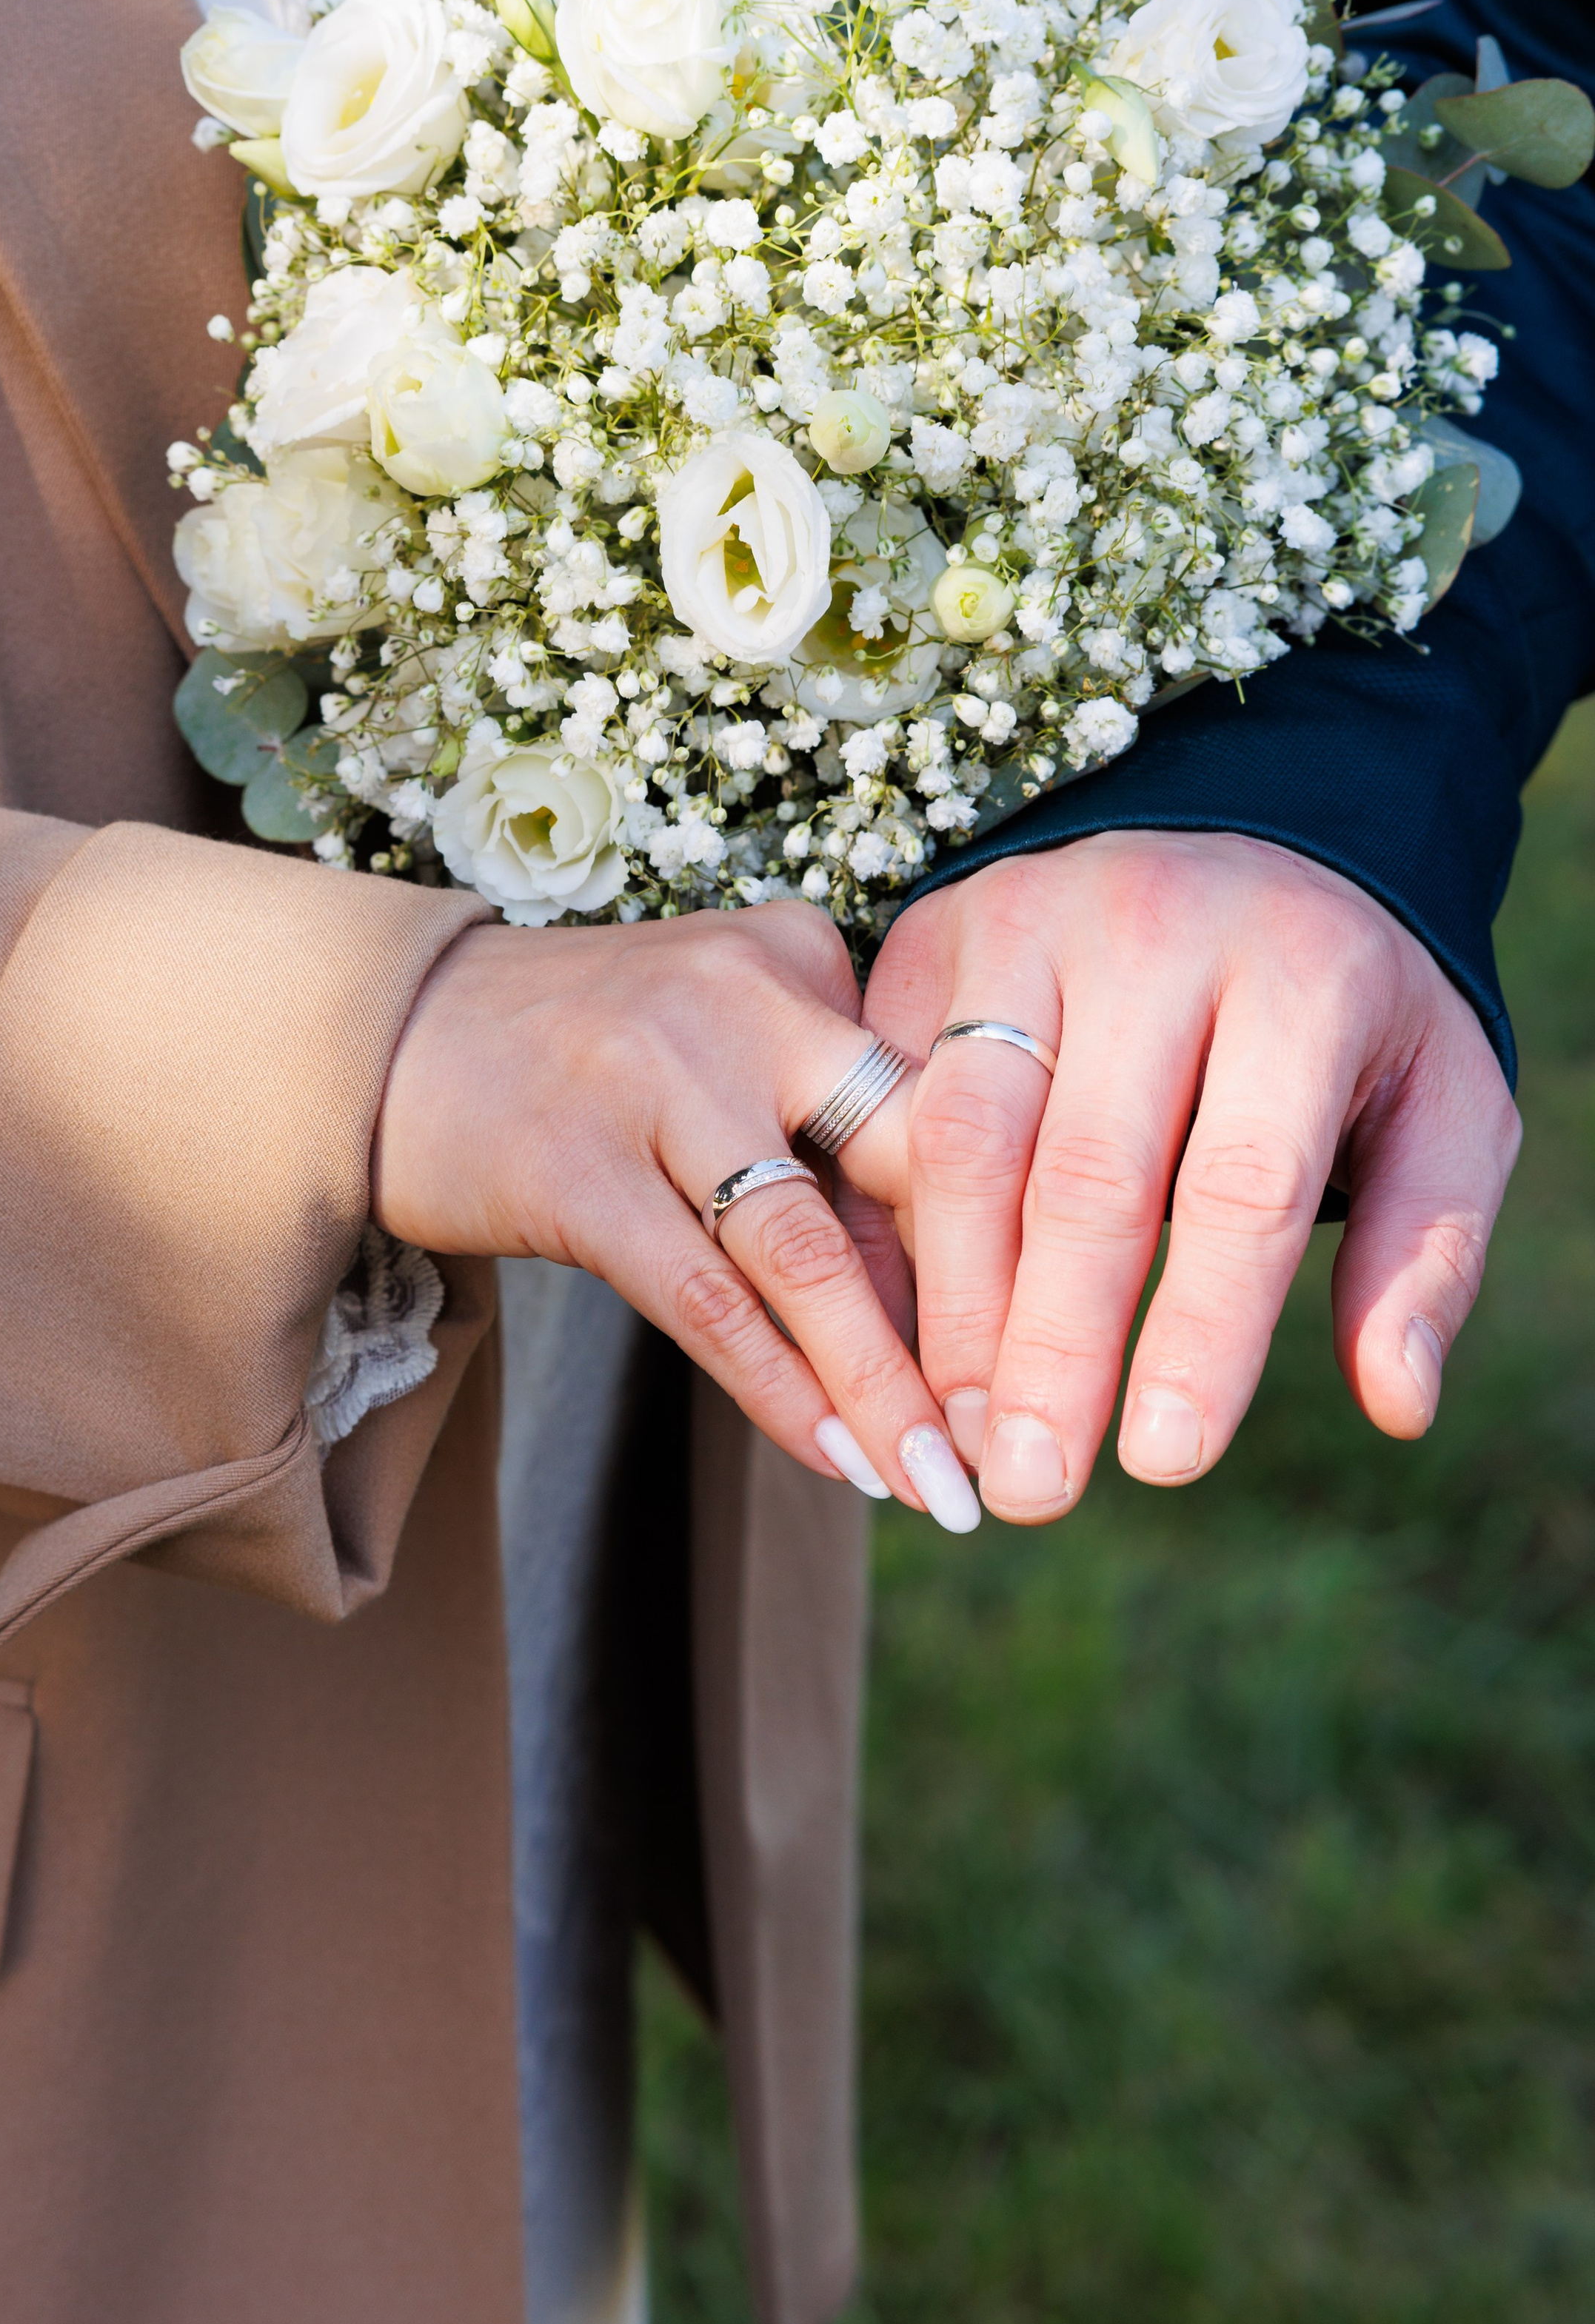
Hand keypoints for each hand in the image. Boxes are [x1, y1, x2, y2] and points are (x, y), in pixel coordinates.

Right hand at [374, 905, 978, 1526]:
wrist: (388, 1035)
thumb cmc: (593, 1060)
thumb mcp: (729, 1052)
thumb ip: (835, 1141)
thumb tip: (964, 1310)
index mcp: (799, 954)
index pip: (942, 1100)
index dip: (1012, 1236)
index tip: (1061, 1348)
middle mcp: (741, 999)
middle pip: (901, 1163)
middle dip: (980, 1312)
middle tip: (1030, 1430)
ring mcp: (655, 1081)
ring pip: (807, 1253)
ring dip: (882, 1385)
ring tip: (939, 1484)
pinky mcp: (576, 1168)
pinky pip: (706, 1302)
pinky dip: (778, 1389)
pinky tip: (836, 1459)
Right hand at [857, 831, 1520, 1522]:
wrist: (1247, 833)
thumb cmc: (1349, 1013)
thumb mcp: (1442, 1108)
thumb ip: (1428, 1251)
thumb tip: (1396, 1402)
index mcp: (1301, 973)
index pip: (1243, 1180)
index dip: (1202, 1332)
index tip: (1166, 1462)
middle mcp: (1151, 926)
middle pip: (1080, 1170)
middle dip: (1049, 1346)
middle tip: (1028, 1489)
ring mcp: (1023, 916)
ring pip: (959, 1137)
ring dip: (950, 1302)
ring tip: (958, 1434)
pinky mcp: (935, 930)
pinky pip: (883, 1097)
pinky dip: (883, 1226)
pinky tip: (894, 1334)